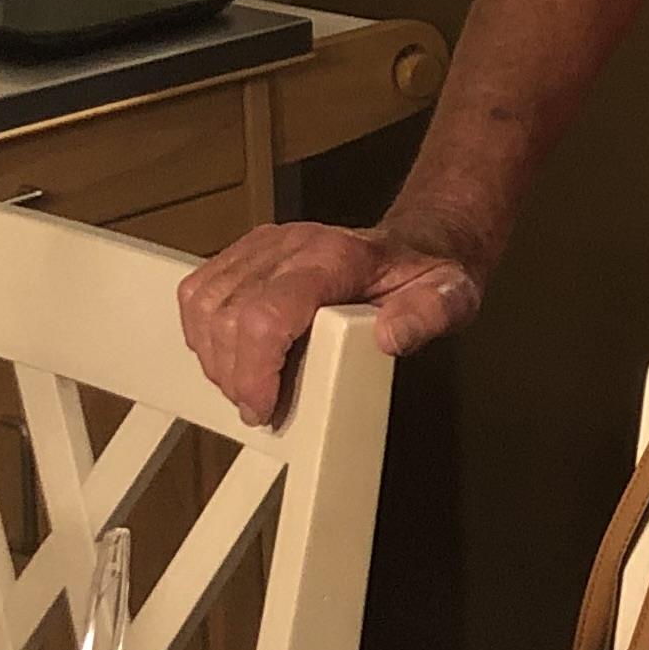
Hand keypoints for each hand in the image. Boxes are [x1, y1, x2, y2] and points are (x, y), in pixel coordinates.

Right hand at [176, 218, 482, 426]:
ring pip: (204, 304)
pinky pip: (198, 291)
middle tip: (262, 405)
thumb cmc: (424, 275)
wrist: (418, 243)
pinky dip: (203, 332)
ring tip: (249, 384)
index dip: (254, 369)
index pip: (266, 314)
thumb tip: (391, 337)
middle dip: (236, 376)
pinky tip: (231, 355)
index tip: (264, 406)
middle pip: (227, 316)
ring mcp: (266, 247)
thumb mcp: (450, 298)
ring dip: (215, 358)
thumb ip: (427, 316)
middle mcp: (292, 246)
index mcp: (336, 258)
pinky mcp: (247, 253)